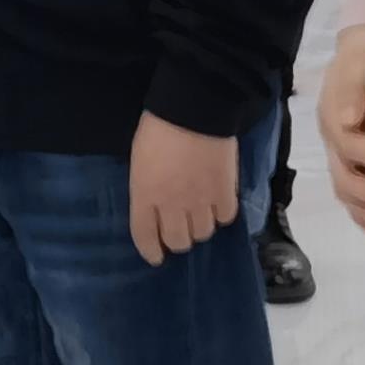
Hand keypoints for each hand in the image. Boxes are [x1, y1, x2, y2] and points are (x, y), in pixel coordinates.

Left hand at [129, 112, 239, 265]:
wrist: (194, 108)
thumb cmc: (158, 127)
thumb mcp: (139, 161)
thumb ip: (146, 188)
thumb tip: (155, 203)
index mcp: (144, 196)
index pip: (145, 237)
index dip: (150, 251)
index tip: (155, 257)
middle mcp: (172, 205)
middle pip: (177, 241)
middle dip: (177, 239)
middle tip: (180, 229)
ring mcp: (200, 201)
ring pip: (203, 233)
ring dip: (200, 227)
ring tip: (200, 214)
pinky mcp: (225, 192)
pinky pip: (226, 218)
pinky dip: (221, 214)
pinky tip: (218, 203)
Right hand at [319, 24, 364, 233]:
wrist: (363, 50)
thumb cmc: (364, 54)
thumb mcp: (357, 58)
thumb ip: (351, 86)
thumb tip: (349, 121)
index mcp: (333, 120)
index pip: (352, 149)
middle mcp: (335, 145)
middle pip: (348, 183)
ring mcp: (342, 158)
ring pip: (352, 197)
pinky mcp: (353, 164)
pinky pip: (355, 198)